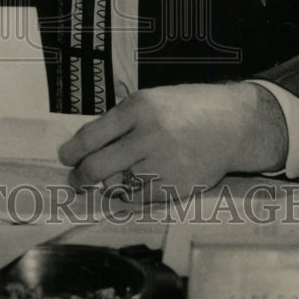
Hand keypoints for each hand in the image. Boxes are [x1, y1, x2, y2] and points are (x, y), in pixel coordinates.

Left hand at [58, 82, 287, 202]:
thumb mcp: (150, 99)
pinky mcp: (175, 187)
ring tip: (112, 179)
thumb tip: (86, 146)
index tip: (65, 158)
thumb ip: (121, 121)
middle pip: (97, 166)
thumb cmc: (188, 108)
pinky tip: (134, 184)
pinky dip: (131, 194)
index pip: (91, 136)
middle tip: (76, 179)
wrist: (233, 124)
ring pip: (117, 185)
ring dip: (109, 185)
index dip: (71, 151)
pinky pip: (139, 198)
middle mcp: (148, 136)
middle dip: (80, 177)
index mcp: (138, 108)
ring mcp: (163, 164)